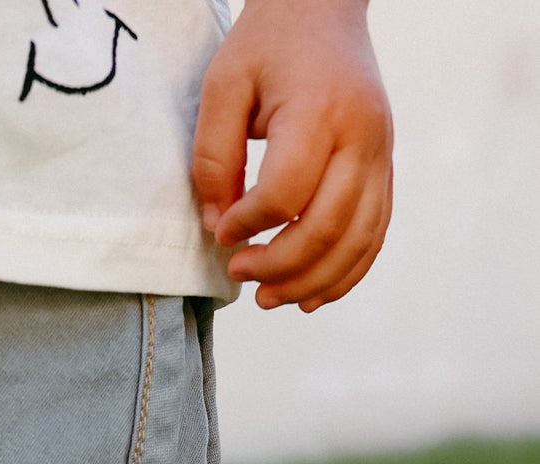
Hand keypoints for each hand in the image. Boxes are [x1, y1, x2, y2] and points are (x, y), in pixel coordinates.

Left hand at [192, 0, 392, 312]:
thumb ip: (213, 158)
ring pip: (357, 241)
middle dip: (278, 265)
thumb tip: (219, 226)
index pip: (285, 193)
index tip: (221, 230)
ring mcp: (381, 154)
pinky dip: (344, 274)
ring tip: (268, 298)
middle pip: (326, 227)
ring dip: (311, 282)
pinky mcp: (385, 168)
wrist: (324, 9)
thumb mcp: (223, 86)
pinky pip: (374, 235)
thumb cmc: (269, 44)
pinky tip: (309, 295)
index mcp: (319, 109)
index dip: (247, 225)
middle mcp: (361, 135)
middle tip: (239, 272)